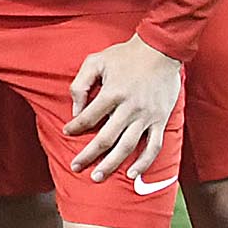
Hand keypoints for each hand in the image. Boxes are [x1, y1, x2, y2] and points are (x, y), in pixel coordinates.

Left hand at [65, 34, 181, 183]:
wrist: (160, 50)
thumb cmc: (124, 55)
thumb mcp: (95, 61)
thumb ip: (80, 84)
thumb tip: (75, 110)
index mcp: (112, 93)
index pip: (88, 117)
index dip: (75, 126)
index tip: (67, 132)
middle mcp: (130, 108)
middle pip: (106, 138)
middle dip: (88, 155)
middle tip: (76, 167)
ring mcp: (147, 116)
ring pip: (127, 146)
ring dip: (111, 164)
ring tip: (97, 177)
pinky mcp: (160, 120)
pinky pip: (154, 146)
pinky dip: (144, 162)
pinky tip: (132, 174)